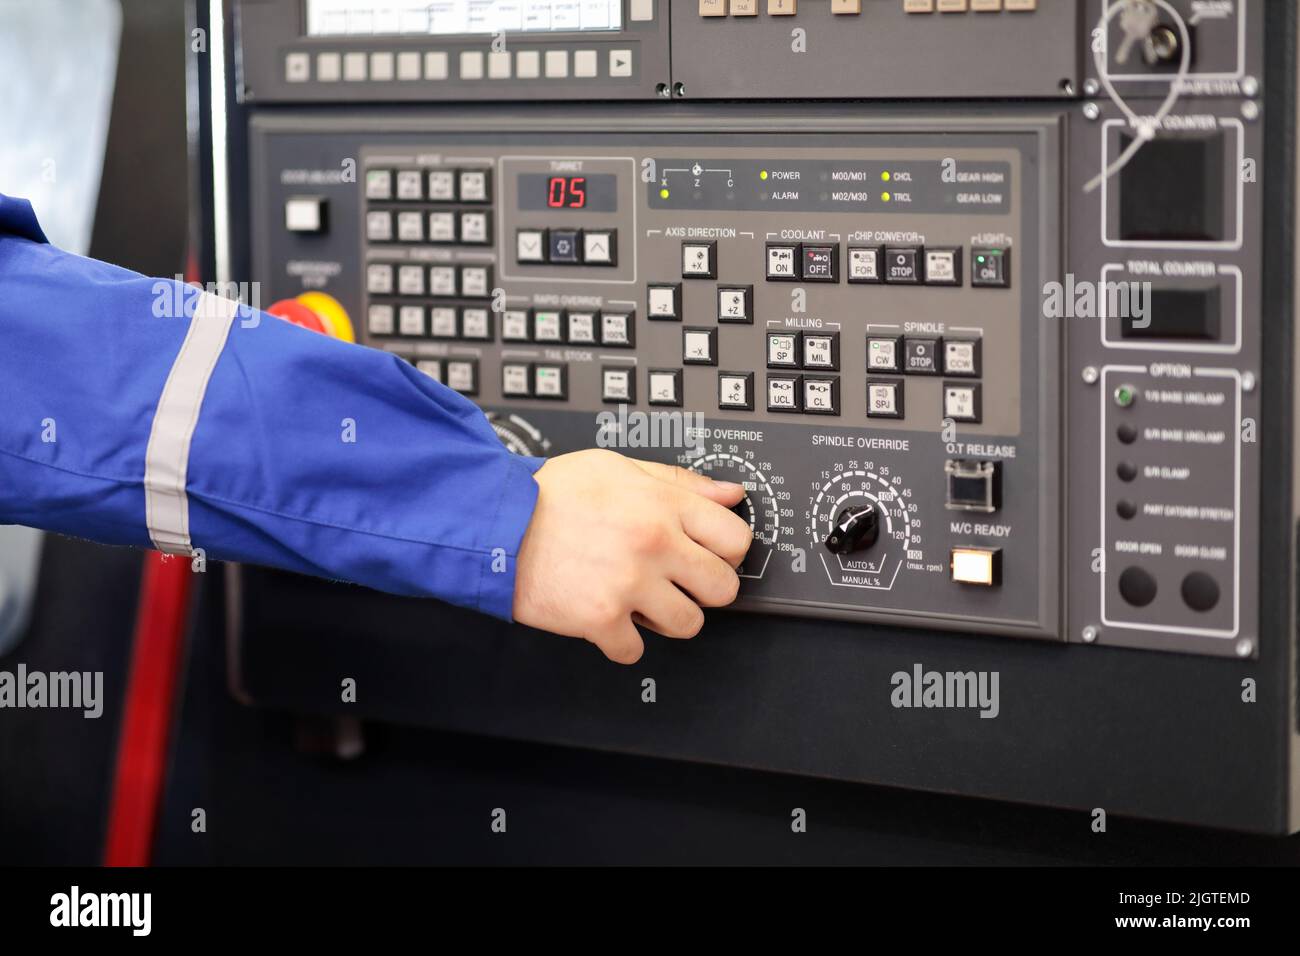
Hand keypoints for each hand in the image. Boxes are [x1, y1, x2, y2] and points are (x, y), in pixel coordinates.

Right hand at [512, 449, 752, 663]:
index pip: (736, 538)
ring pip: (689, 625)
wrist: (493, 522)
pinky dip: (621, 641)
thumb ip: (678, 481)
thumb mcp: (617, 467)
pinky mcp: (601, 619)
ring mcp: (629, 585)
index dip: (727, 551)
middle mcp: (653, 544)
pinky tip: (609, 618)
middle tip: (679, 582)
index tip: (712, 555)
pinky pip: (635, 650)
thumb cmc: (549, 495)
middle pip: (723, 588)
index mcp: (662, 505)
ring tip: (641, 600)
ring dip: (667, 618)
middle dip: (705, 589)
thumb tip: (730, 495)